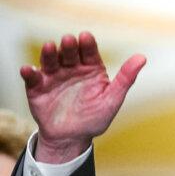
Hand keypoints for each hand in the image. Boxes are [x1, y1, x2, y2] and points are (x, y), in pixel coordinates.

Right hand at [20, 32, 145, 162]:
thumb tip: (142, 57)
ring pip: (50, 60)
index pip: (90, 52)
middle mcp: (72, 69)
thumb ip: (126, 78)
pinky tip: (29, 69)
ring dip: (49, 53)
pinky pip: (33, 78)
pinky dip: (30, 73)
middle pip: (70, 53)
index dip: (88, 44)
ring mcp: (54, 77)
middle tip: (69, 40)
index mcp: (91, 69)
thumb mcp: (113, 99)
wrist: (73, 138)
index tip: (86, 37)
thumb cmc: (95, 118)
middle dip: (69, 46)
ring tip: (50, 47)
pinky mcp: (38, 88)